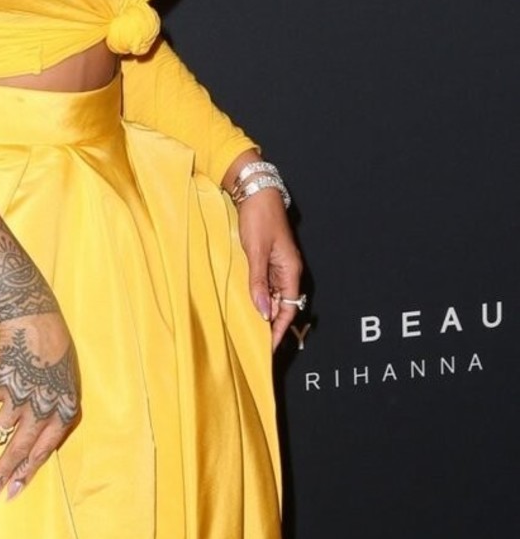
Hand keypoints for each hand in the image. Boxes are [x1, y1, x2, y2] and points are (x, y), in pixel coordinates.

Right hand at [0, 311, 81, 505]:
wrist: (37, 317)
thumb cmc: (57, 352)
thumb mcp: (67, 385)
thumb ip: (55, 414)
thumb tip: (40, 443)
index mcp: (64, 409)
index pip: (43, 450)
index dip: (26, 472)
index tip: (11, 492)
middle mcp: (42, 406)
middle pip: (20, 447)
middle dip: (2, 474)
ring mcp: (20, 392)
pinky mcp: (0, 378)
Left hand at [237, 188, 302, 349]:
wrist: (255, 190)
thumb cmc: (258, 217)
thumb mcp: (255, 251)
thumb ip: (258, 282)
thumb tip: (263, 311)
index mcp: (291, 269)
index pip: (289, 309)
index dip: (278, 329)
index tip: (268, 348)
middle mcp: (287, 269)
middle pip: (282, 305)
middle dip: (271, 323)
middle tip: (254, 342)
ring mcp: (278, 264)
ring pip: (273, 295)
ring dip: (263, 310)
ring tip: (249, 328)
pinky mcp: (267, 258)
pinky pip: (265, 283)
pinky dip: (258, 294)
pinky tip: (247, 303)